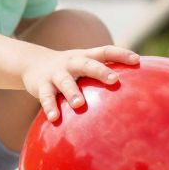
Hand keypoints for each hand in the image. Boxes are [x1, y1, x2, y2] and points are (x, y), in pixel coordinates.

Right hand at [22, 46, 141, 122]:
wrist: (31, 63)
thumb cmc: (69, 69)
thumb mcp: (85, 64)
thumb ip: (104, 71)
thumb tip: (137, 86)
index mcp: (85, 57)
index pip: (106, 51)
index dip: (121, 54)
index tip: (137, 60)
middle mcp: (72, 63)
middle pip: (87, 64)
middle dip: (100, 72)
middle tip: (114, 80)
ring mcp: (56, 74)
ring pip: (65, 82)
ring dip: (72, 92)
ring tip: (79, 104)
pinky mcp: (42, 86)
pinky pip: (46, 97)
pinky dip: (50, 107)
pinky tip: (55, 118)